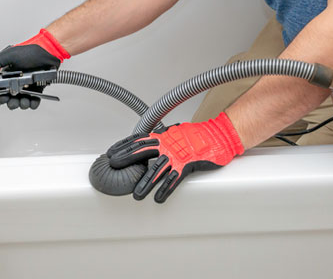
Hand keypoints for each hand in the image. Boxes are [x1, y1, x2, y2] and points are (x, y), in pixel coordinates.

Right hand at [0, 29, 69, 109]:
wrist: (48, 52)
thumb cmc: (30, 51)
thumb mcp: (9, 54)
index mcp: (6, 76)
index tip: (2, 98)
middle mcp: (15, 83)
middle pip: (9, 99)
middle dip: (10, 103)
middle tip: (13, 101)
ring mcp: (26, 87)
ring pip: (21, 102)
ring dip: (21, 104)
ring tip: (24, 101)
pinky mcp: (37, 90)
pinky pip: (34, 101)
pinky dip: (33, 103)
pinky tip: (33, 101)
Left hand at [106, 112, 243, 202]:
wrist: (220, 136)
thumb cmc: (200, 136)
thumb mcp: (177, 133)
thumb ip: (163, 139)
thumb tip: (151, 144)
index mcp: (164, 136)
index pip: (139, 139)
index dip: (124, 145)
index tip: (112, 152)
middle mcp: (168, 144)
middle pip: (143, 151)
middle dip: (127, 158)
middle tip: (114, 166)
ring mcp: (177, 155)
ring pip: (157, 169)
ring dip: (145, 183)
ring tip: (136, 194)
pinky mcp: (188, 165)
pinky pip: (174, 179)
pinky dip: (165, 189)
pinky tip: (158, 198)